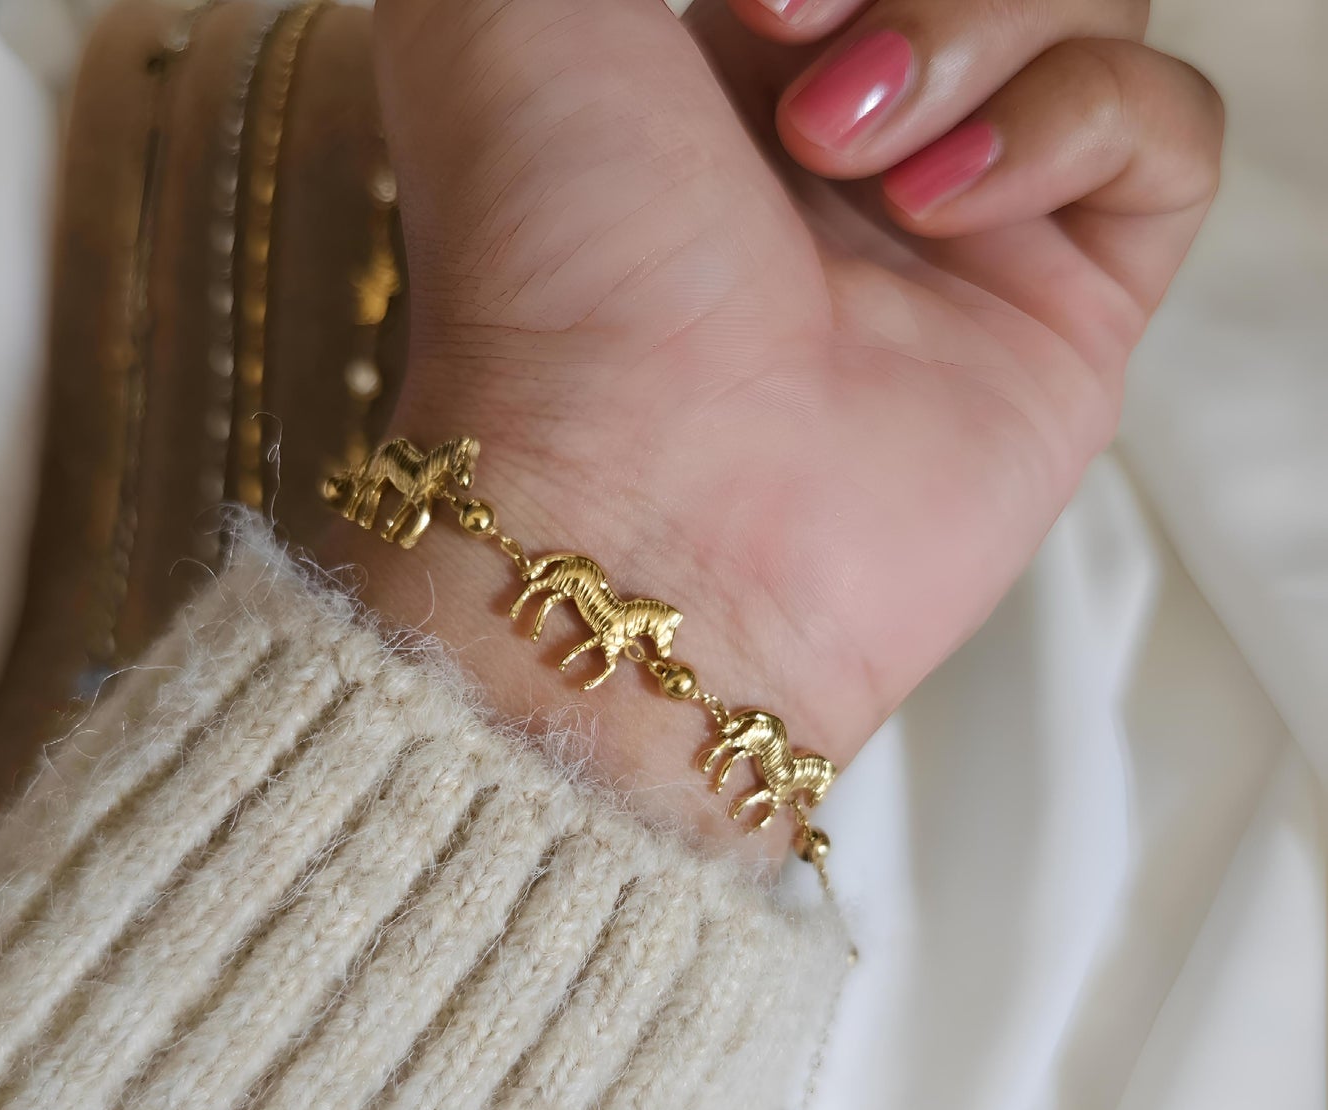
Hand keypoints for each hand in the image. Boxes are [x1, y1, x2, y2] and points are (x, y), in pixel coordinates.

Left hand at [322, 0, 1221, 861]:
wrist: (642, 509)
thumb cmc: (552, 279)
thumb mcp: (491, 28)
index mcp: (723, 75)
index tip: (748, 0)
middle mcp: (850, 149)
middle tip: (798, 68)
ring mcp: (963, 235)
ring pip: (1087, 12)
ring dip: (978, 31)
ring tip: (850, 158)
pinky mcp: (1062, 319)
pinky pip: (1167, 137)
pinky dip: (1077, 124)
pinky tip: (945, 206)